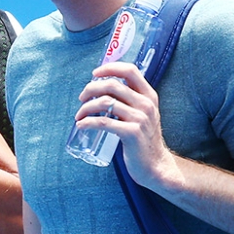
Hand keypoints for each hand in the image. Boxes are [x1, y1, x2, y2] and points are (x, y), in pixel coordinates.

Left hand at [73, 61, 174, 187]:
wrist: (155, 165)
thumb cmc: (143, 139)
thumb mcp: (142, 114)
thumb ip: (129, 100)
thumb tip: (102, 89)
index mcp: (149, 95)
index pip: (130, 70)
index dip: (110, 68)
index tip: (94, 73)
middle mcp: (146, 104)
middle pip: (112, 85)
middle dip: (91, 89)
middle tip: (81, 98)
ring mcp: (140, 118)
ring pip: (105, 102)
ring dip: (86, 107)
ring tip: (79, 115)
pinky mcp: (132, 133)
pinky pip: (104, 122)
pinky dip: (88, 122)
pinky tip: (81, 125)